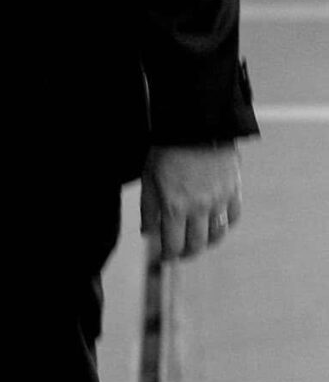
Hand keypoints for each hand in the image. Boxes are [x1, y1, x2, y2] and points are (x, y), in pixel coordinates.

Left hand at [140, 143, 242, 261]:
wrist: (196, 125)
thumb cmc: (167, 150)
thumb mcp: (148, 178)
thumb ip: (148, 209)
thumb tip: (148, 232)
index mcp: (174, 206)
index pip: (173, 245)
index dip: (167, 255)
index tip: (163, 257)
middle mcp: (199, 208)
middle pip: (196, 245)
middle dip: (186, 254)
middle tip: (180, 253)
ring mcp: (219, 200)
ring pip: (217, 236)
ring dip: (206, 243)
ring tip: (197, 240)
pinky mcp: (233, 190)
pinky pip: (232, 218)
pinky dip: (224, 225)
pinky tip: (215, 223)